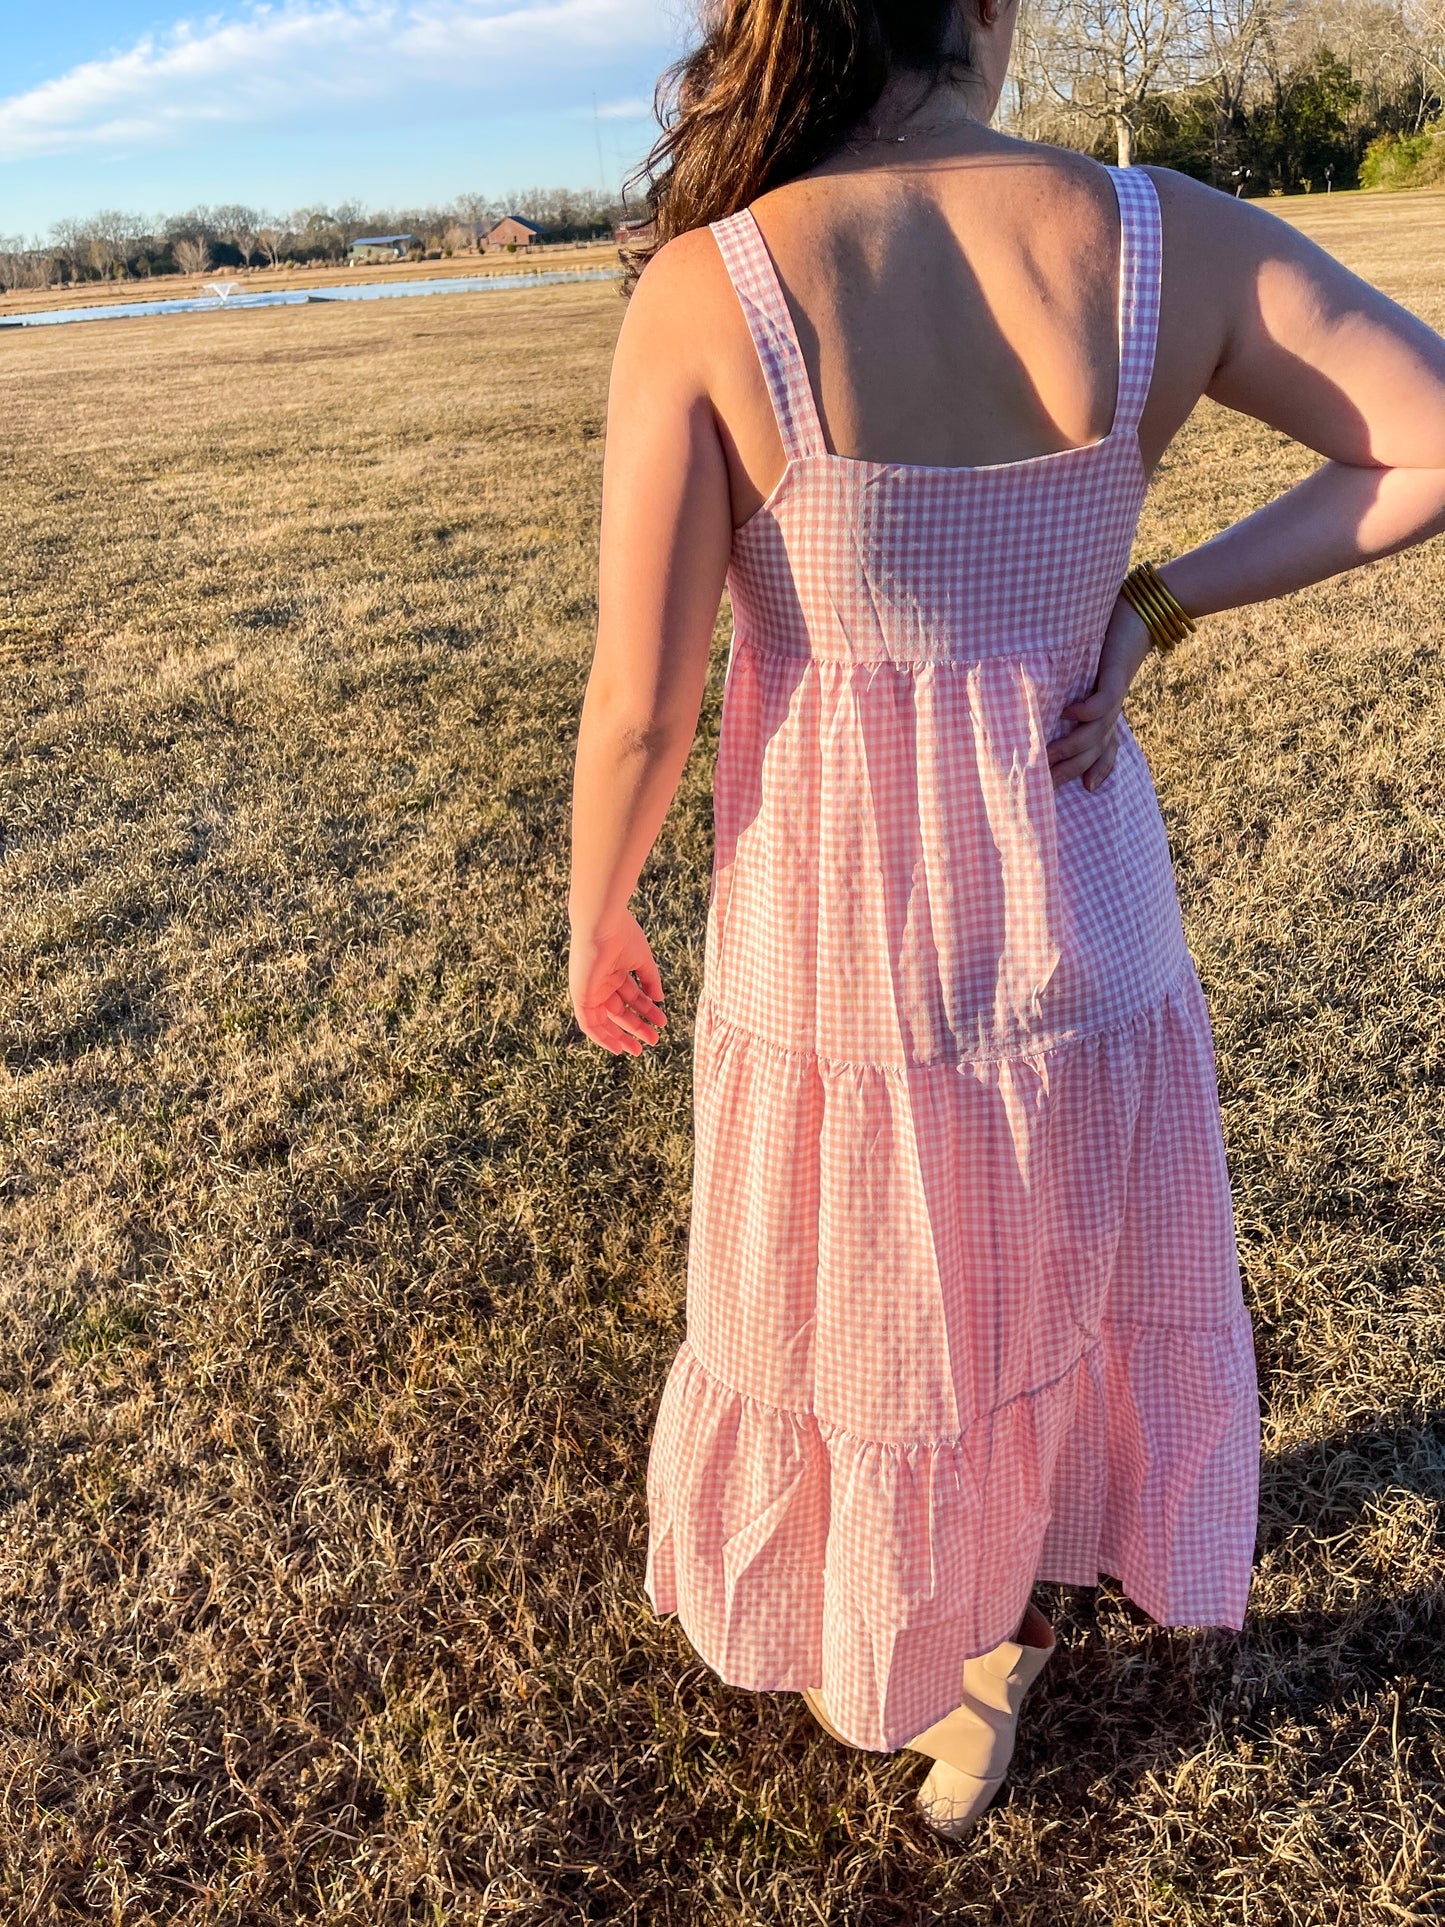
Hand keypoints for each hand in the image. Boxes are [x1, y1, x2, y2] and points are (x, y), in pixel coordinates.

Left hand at [569, 913, 667, 1055]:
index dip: (647, 1010)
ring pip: (605, 1021)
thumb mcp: (642, 961)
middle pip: (620, 1011)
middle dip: (637, 1026)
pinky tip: (617, 1047)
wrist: (602, 924)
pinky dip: (602, 1037)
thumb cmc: (622, 935)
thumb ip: (651, 981)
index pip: (632, 996)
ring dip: (621, 1036)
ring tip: (639, 1049)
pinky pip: (589, 1023)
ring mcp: (590, 990)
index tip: (662, 1022)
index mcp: (614, 971)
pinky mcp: (580, 996)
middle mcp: (601, 982)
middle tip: (654, 1041)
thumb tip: (660, 1000)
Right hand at [1047, 594, 1155, 791]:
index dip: (1089, 773)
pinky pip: (1103, 701)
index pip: (1100, 751)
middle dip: (1070, 771)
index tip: (1066, 794)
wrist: (1142, 615)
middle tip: (1044, 787)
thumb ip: (1072, 694)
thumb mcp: (1088, 674)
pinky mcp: (1116, 676)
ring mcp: (1114, 696)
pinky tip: (1068, 713)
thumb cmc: (1109, 643)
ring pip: (1095, 732)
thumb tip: (1047, 710)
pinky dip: (1086, 709)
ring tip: (1048, 757)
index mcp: (1107, 714)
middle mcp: (1111, 711)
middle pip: (1093, 751)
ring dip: (1072, 746)